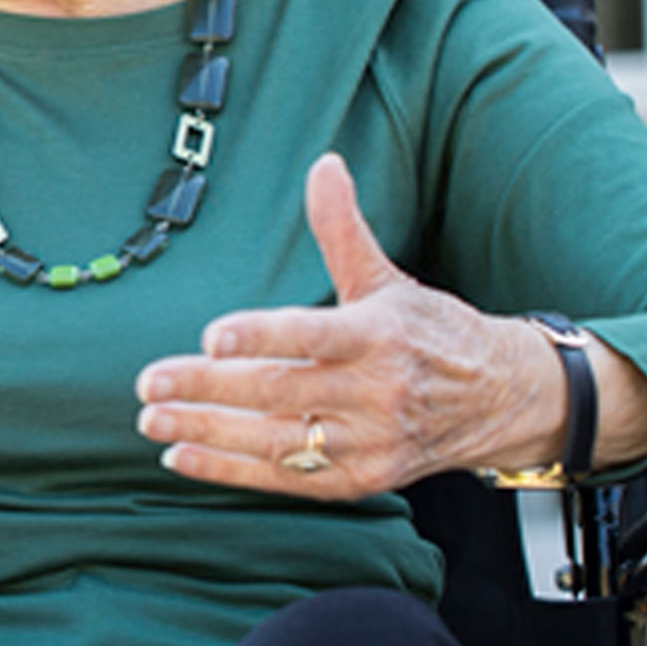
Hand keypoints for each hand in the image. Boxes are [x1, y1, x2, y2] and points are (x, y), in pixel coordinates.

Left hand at [127, 156, 562, 499]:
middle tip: (148, 382)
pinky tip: (181, 456)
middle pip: (279, 392)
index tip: (211, 335)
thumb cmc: (431, 332)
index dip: (261, 336)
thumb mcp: (387, 279)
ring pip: (275, 441)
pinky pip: (285, 478)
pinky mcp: (361, 480)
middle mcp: (376, 392)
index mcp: (379, 335)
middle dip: (207, 388)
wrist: (498, 399)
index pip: (311, 335)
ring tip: (152, 420)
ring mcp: (369, 442)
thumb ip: (343, 229)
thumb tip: (323, 164)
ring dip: (207, 433)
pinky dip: (230, 471)